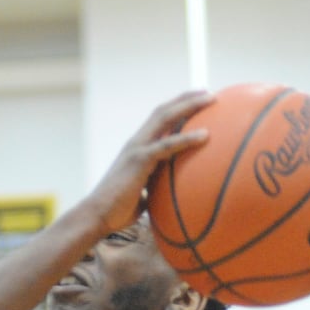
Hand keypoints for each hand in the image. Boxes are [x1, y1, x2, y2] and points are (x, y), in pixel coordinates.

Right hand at [90, 90, 212, 236]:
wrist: (96, 216)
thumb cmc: (117, 211)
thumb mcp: (140, 195)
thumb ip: (153, 189)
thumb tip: (170, 198)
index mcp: (136, 148)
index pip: (157, 120)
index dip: (176, 107)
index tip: (197, 101)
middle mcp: (136, 143)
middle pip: (163, 111)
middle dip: (186, 98)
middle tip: (209, 92)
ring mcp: (136, 149)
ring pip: (165, 118)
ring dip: (189, 105)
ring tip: (212, 98)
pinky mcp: (139, 161)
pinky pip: (167, 145)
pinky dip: (187, 138)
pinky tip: (205, 135)